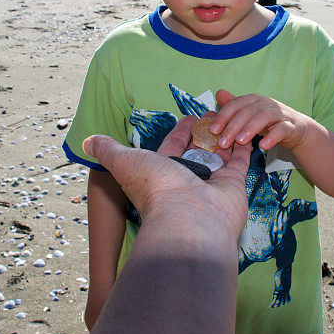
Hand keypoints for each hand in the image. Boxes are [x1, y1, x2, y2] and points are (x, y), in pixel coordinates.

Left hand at [83, 116, 250, 235]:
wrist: (188, 220)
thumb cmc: (155, 189)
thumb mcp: (125, 162)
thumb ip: (108, 150)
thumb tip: (87, 141)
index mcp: (163, 171)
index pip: (174, 146)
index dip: (181, 131)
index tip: (190, 116)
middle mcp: (187, 178)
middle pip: (197, 149)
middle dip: (204, 132)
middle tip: (213, 113)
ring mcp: (211, 183)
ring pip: (219, 155)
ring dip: (223, 137)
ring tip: (230, 118)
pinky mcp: (233, 186)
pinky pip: (240, 163)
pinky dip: (243, 150)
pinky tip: (246, 135)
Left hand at [211, 89, 313, 150]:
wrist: (298, 129)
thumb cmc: (270, 122)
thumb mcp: (251, 113)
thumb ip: (235, 105)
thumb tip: (218, 93)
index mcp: (254, 100)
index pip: (236, 104)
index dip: (223, 116)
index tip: (212, 131)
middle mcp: (266, 103)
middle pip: (247, 111)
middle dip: (233, 126)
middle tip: (222, 142)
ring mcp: (279, 113)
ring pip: (264, 117)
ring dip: (250, 129)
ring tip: (240, 142)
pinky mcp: (291, 126)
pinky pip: (281, 130)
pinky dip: (272, 137)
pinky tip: (263, 146)